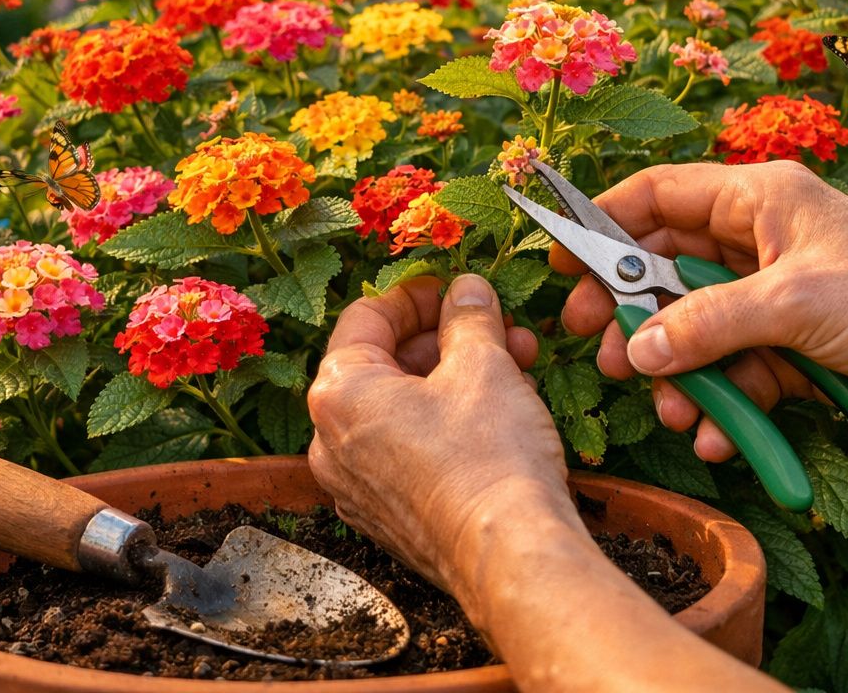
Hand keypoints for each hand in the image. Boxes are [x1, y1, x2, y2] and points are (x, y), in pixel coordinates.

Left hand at [307, 274, 570, 607]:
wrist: (512, 556)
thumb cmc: (490, 459)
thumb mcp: (485, 364)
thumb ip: (469, 317)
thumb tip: (467, 292)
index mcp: (338, 395)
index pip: (367, 316)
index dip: (418, 295)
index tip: (455, 290)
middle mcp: (331, 444)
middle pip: (385, 363)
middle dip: (447, 340)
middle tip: (499, 329)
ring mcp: (357, 487)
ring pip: (402, 408)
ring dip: (456, 378)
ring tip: (516, 369)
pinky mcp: (389, 516)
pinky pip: (409, 450)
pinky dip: (448, 423)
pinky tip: (501, 414)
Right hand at [554, 161, 847, 459]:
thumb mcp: (792, 303)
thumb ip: (710, 324)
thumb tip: (642, 351)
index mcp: (761, 200)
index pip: (661, 195)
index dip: (606, 223)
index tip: (563, 260)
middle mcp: (761, 241)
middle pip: (669, 269)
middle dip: (634, 313)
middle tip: (597, 345)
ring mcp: (773, 297)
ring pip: (696, 328)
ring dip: (676, 370)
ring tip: (664, 405)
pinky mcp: (789, 348)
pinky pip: (732, 370)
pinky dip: (720, 401)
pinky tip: (714, 433)